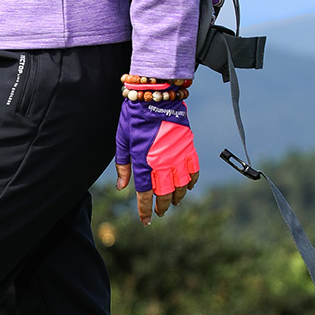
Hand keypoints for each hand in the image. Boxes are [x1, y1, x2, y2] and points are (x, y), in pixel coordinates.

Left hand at [115, 95, 199, 225]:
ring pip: (180, 185)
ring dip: (177, 197)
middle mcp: (161, 161)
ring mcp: (177, 155)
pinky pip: (193, 169)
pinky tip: (188, 187)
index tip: (146, 220)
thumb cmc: (134, 116)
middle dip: (162, 206)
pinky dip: (191, 181)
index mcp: (142, 161)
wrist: (156, 94)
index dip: (145, 209)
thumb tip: (121, 187)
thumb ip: (123, 165)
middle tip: (159, 213)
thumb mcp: (122, 140)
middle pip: (164, 193)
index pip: (144, 193)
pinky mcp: (188, 146)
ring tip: (173, 203)